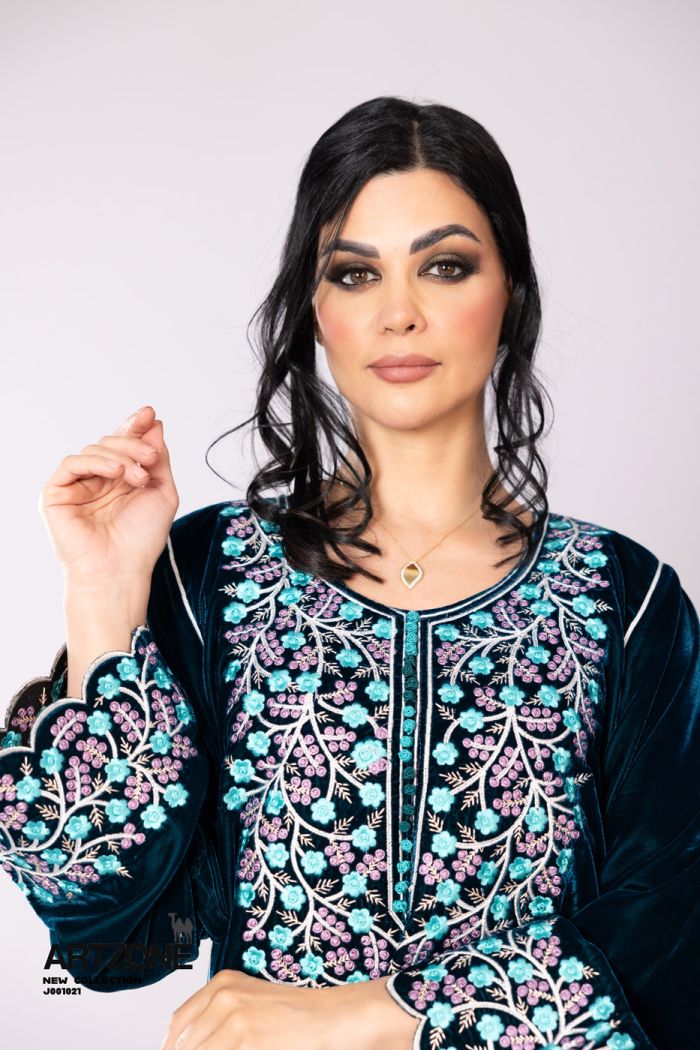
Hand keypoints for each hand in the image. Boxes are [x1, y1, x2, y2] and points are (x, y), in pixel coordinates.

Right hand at [37, 404, 178, 582]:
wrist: (119, 571)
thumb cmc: (141, 540)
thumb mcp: (161, 492)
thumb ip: (158, 458)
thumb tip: (154, 424)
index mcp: (120, 480)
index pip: (124, 445)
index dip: (136, 427)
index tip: (150, 415)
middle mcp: (97, 481)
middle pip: (110, 443)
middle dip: (133, 444)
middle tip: (151, 458)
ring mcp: (76, 486)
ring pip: (93, 449)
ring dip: (121, 456)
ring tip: (139, 476)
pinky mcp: (56, 494)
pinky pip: (72, 463)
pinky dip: (96, 461)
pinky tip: (117, 472)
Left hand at [159, 969, 417, 1049]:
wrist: (339, 1018)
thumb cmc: (301, 1015)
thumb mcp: (252, 1007)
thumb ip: (219, 1023)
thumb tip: (184, 1041)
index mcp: (222, 983)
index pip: (178, 1027)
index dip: (175, 1046)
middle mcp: (223, 996)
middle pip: (185, 1044)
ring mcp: (233, 1020)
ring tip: (244, 1049)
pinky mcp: (246, 1041)